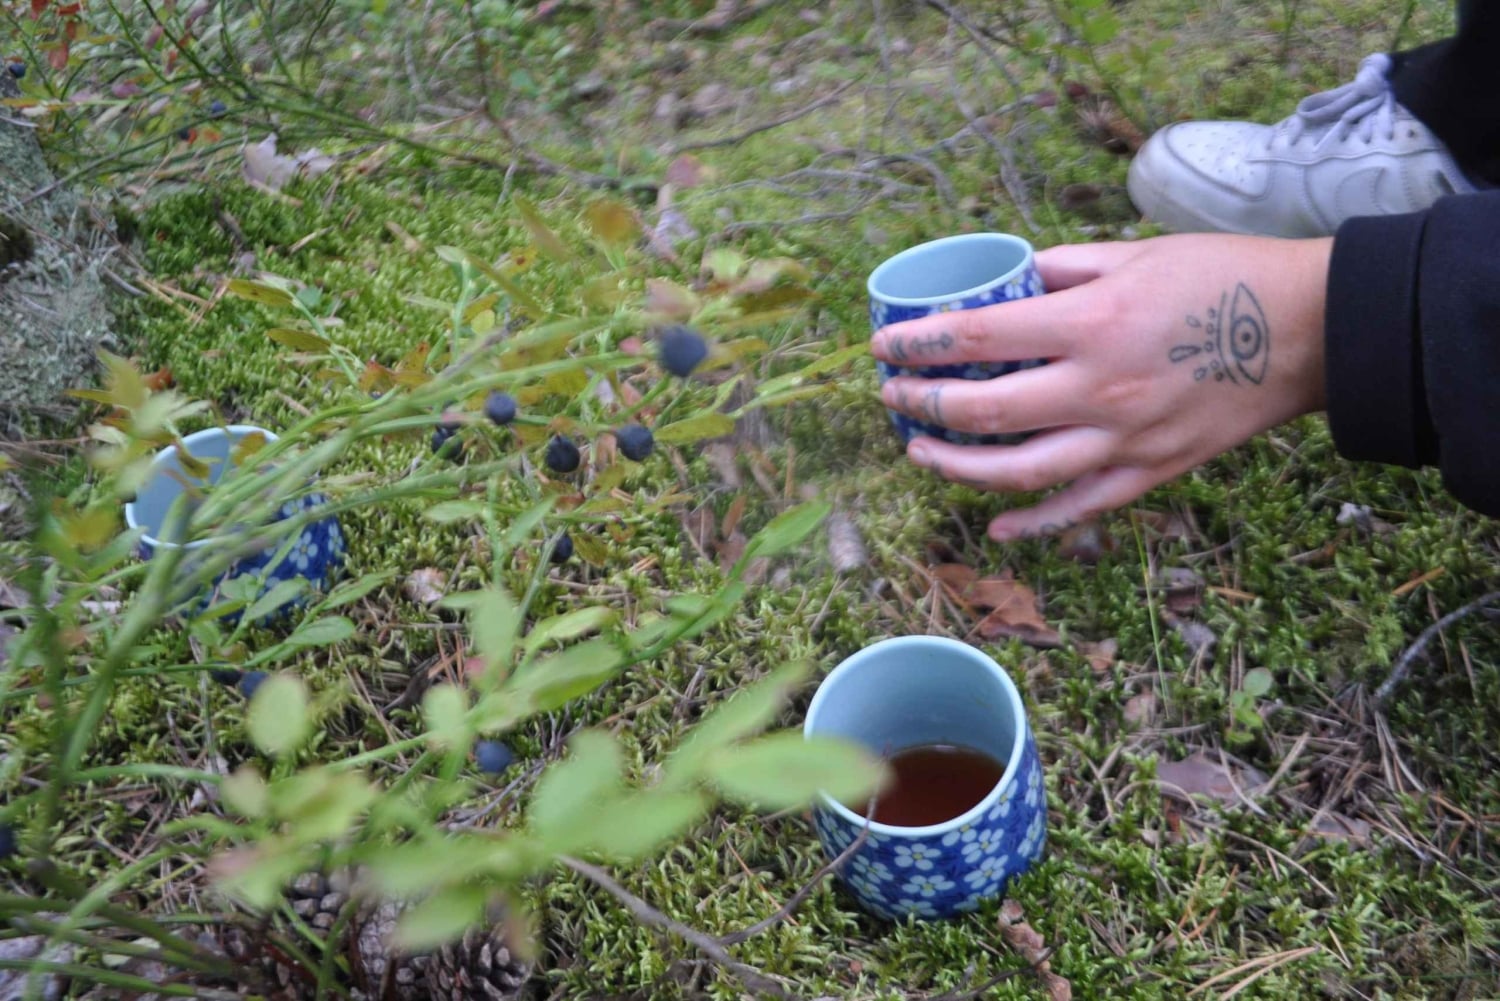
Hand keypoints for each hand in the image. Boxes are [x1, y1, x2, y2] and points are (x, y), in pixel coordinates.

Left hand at [871, 233, 1332, 539]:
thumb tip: (1006, 280)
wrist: (1309, 329)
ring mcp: (1122, 439)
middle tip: (893, 399)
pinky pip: (1079, 508)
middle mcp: (1097, 387)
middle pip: (982, 412)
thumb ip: (1062, 267)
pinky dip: (1033, 522)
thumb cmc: (1222, 276)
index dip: (918, 345)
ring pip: (1017, 472)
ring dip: (956, 467)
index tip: (884, 349)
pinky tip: (994, 524)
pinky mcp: (1150, 472)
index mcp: (1090, 322)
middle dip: (922, 407)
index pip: (976, 339)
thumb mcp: (1134, 251)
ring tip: (920, 452)